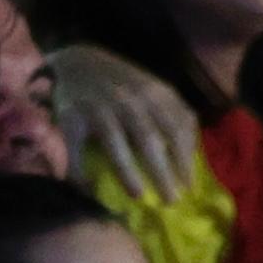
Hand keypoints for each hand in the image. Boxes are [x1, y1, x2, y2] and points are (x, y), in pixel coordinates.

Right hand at [50, 42, 198, 203]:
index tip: (189, 188)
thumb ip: (174, 115)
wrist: (77, 61)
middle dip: (161, 172)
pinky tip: (89, 189)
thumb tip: (192, 158)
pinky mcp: (70, 114)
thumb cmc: (124, 85)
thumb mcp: (155, 90)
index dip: (184, 160)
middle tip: (170, 201)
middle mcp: (127, 98)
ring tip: (138, 195)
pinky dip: (80, 170)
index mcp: (154, 93)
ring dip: (127, 172)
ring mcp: (98, 105)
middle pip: (148, 139)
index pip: (176, 129)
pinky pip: (76, 146)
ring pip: (115, 143)